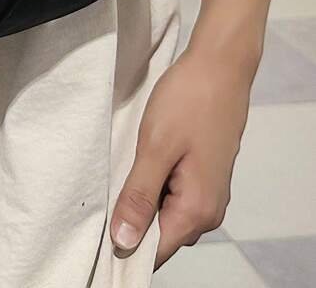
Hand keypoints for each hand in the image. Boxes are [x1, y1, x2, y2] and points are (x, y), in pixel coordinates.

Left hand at [109, 42, 252, 269]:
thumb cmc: (189, 101)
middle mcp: (208, 211)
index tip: (97, 234)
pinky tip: (142, 159)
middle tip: (106, 188)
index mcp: (197, 211)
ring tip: (126, 165)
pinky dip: (154, 183)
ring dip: (142, 197)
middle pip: (159, 234)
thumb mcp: (155, 147)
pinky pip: (172, 194)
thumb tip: (124, 243)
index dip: (124, 246)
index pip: (155, 252)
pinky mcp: (205, 176)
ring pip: (164, 212)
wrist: (220, 66)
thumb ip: (139, 197)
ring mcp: (209, 194)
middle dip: (131, 218)